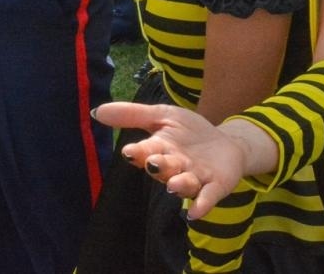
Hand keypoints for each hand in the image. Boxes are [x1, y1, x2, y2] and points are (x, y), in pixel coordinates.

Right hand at [95, 101, 253, 220]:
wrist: (226, 142)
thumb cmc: (189, 132)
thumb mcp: (163, 116)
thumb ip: (132, 115)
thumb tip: (96, 111)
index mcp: (160, 149)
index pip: (146, 151)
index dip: (138, 152)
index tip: (129, 151)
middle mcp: (175, 167)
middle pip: (164, 168)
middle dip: (158, 166)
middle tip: (153, 162)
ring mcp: (195, 178)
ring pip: (184, 184)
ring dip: (178, 184)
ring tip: (173, 184)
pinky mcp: (215, 186)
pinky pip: (206, 197)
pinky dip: (201, 205)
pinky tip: (194, 212)